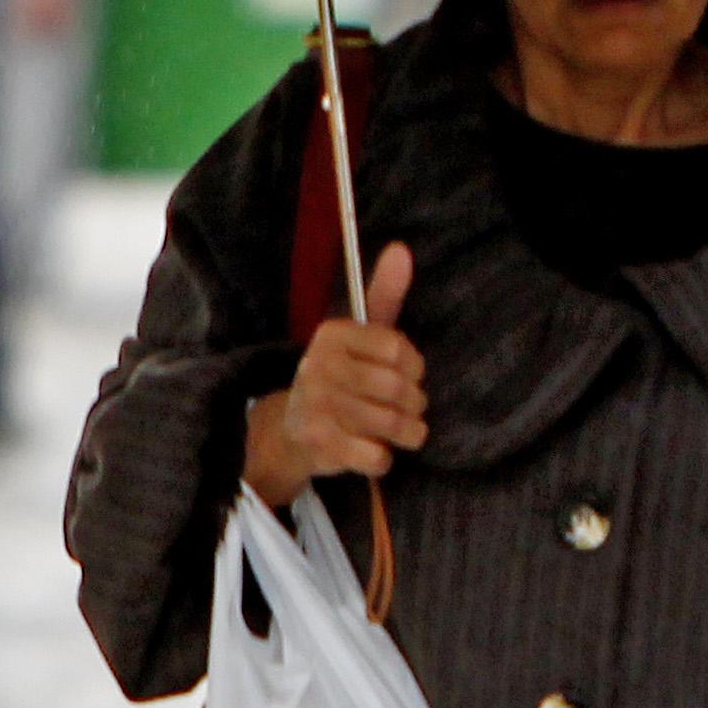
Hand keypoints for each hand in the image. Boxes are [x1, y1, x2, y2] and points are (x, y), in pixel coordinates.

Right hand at [244, 242, 423, 507]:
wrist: (292, 431)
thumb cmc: (341, 377)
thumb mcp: (360, 335)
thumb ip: (384, 295)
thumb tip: (402, 248)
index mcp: (332, 335)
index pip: (399, 349)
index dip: (414, 367)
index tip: (408, 373)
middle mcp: (319, 366)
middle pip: (399, 388)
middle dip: (415, 404)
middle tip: (410, 408)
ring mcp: (317, 406)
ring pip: (392, 423)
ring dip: (407, 432)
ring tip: (403, 431)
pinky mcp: (319, 444)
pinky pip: (377, 456)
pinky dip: (384, 458)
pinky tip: (375, 450)